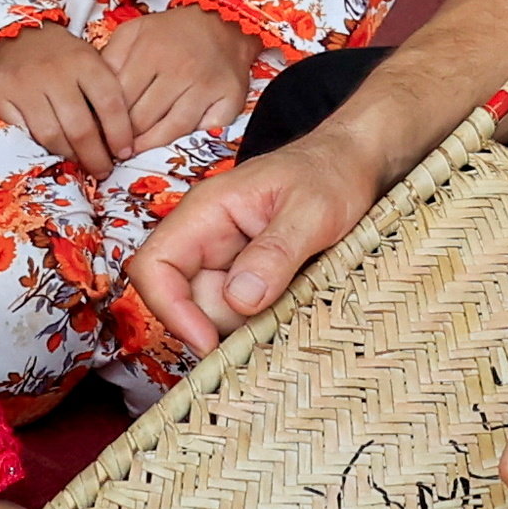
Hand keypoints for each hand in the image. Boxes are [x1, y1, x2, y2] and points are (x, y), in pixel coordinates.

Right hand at [0, 25, 138, 177]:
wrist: (10, 30)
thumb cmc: (57, 53)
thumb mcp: (86, 60)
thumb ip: (101, 93)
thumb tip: (119, 139)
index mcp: (83, 60)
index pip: (110, 103)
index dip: (120, 134)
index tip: (124, 152)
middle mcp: (54, 71)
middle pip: (80, 128)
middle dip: (95, 157)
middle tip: (103, 169)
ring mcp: (24, 83)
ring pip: (51, 136)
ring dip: (68, 156)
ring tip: (78, 162)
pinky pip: (22, 132)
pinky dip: (38, 146)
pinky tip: (50, 149)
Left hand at [92, 7, 260, 165]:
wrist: (226, 23)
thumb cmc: (173, 31)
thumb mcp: (136, 31)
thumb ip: (111, 57)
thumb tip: (93, 90)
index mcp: (151, 51)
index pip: (120, 98)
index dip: (105, 119)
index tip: (97, 131)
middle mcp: (180, 70)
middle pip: (142, 118)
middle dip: (124, 136)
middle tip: (113, 146)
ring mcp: (206, 88)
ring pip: (169, 130)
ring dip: (148, 145)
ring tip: (134, 150)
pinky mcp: (228, 101)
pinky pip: (201, 131)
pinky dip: (184, 141)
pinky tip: (168, 143)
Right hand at [126, 126, 380, 358]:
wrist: (353, 165)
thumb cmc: (331, 174)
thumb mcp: (312, 210)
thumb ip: (275, 252)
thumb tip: (239, 299)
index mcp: (205, 213)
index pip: (154, 267)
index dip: (170, 310)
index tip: (208, 343)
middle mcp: (206, 240)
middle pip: (188, 302)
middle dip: (228, 320)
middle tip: (282, 309)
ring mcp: (226, 262)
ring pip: (218, 315)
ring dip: (253, 322)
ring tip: (300, 295)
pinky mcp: (248, 280)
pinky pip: (243, 314)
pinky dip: (266, 319)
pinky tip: (298, 301)